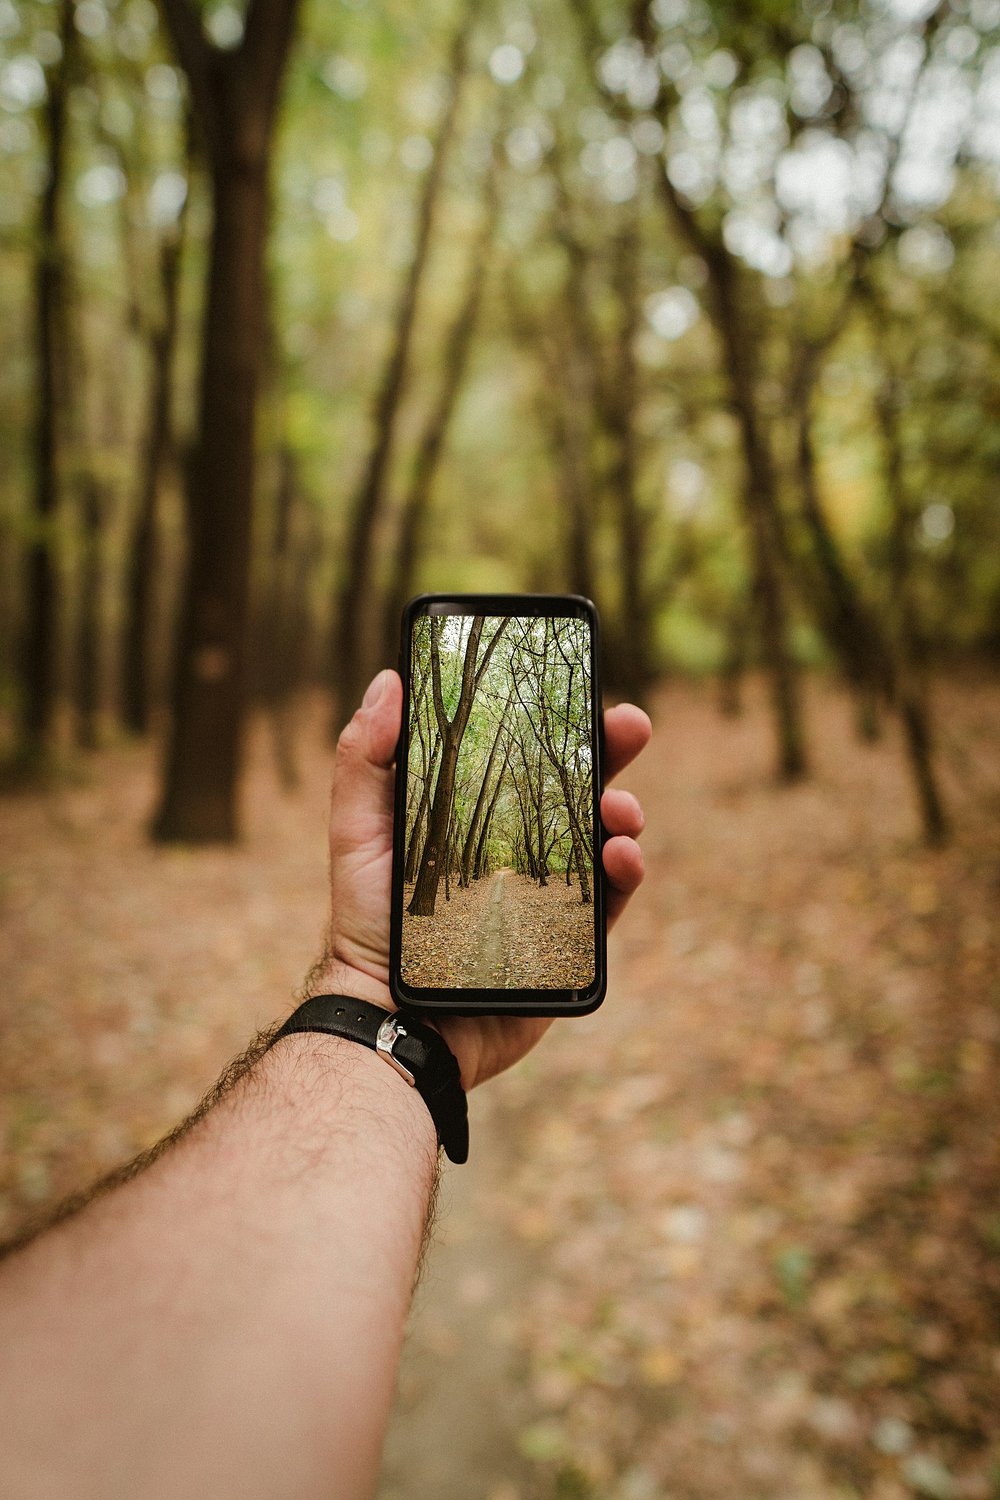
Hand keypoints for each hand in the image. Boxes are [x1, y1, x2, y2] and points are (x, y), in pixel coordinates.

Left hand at [304, 669, 650, 1089]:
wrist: (390, 1014)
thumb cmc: (367, 923)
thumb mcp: (356, 832)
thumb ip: (364, 759)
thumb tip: (389, 681)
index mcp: (479, 813)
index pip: (527, 757)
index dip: (559, 723)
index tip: (583, 688)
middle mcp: (520, 846)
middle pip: (580, 788)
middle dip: (614, 753)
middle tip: (631, 724)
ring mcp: (549, 892)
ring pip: (606, 839)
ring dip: (625, 812)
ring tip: (620, 808)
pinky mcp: (570, 943)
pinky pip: (611, 903)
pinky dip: (626, 874)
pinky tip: (622, 855)